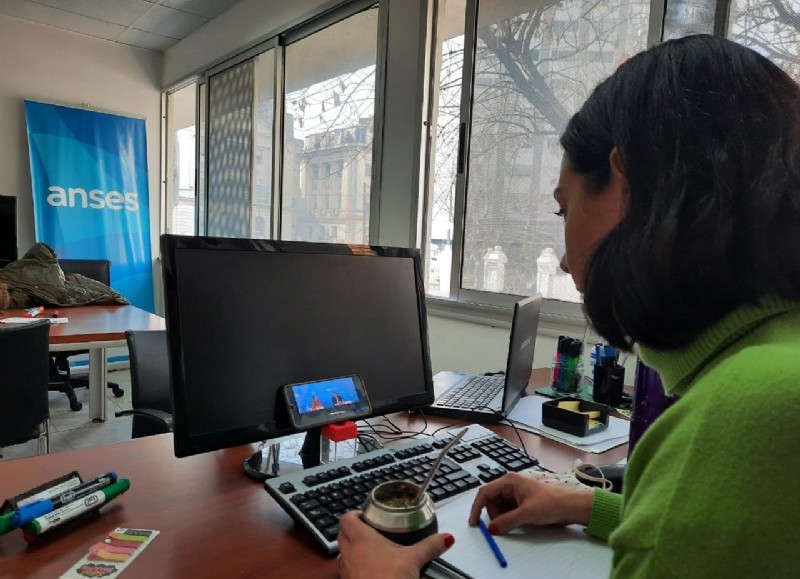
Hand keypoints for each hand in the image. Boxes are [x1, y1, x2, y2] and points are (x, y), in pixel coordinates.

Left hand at [337, 510, 454, 578]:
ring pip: (343, 553)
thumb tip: (445, 538)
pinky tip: (371, 572)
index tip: (366, 515)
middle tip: (370, 531)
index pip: (347, 518)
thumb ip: (430, 546)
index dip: (355, 514)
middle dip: (353, 530)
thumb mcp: (414, 559)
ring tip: (370, 551)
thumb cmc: (390, 578)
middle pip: (342, 534)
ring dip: (353, 550)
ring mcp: (346, 570)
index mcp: (361, 539)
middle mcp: (349, 553)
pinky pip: (347, 572)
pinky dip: (356, 568)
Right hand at [468, 472, 593, 533]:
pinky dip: (509, 517)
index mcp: (510, 481)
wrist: (570, 506)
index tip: (474, 522)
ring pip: (499, 507)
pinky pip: (508, 510)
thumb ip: (507, 521)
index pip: (485, 492)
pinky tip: (520, 520)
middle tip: (502, 525)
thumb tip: (492, 528)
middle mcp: (511, 485)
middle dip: (494, 514)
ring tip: (517, 521)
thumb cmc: (552, 502)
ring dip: (502, 517)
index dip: (477, 507)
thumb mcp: (527, 513)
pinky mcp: (522, 501)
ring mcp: (516, 493)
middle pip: (491, 501)